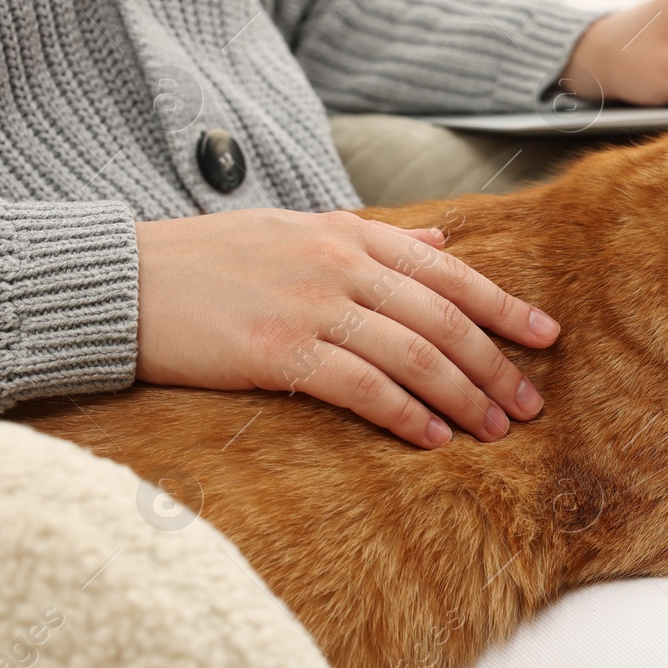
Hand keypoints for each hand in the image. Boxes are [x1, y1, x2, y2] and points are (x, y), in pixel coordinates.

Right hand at [134, 209, 558, 448]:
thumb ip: (374, 237)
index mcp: (350, 234)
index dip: (504, 306)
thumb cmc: (210, 259)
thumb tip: (441, 242)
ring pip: (414, 356)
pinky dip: (405, 415)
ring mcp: (311, 306)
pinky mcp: (278, 350)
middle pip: (443, 320)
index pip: (449, 273)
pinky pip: (362, 387)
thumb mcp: (297, 228)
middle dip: (495, 365)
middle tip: (530, 403)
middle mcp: (340, 265)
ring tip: (495, 430)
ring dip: (463, 397)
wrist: (122, 279)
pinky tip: (432, 439)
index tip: (545, 337)